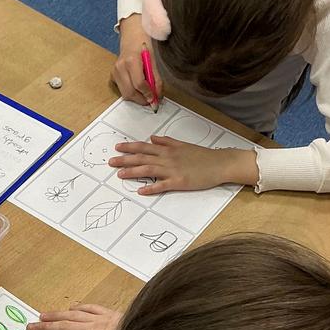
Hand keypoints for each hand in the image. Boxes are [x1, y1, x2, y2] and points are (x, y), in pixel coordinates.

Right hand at [26, 305, 120, 329]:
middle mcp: (94, 328)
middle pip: (64, 326)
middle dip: (46, 328)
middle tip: (30, 327)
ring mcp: (103, 319)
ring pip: (74, 315)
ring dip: (57, 315)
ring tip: (43, 315)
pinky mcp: (112, 314)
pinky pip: (91, 308)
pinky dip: (79, 307)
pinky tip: (72, 307)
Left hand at [108, 138, 258, 194]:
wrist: (219, 163)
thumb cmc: (202, 155)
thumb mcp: (183, 145)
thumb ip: (166, 141)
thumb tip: (153, 137)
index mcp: (168, 149)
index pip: (144, 147)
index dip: (130, 147)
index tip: (117, 147)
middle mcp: (167, 158)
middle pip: (142, 158)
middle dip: (125, 159)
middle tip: (110, 162)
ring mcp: (173, 170)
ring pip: (148, 170)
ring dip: (133, 172)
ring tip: (119, 175)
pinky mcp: (179, 182)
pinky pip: (162, 185)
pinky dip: (151, 188)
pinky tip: (141, 191)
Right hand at [112, 15, 162, 108]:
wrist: (132, 36)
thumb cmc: (143, 46)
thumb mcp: (152, 61)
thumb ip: (155, 79)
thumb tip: (157, 95)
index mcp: (131, 61)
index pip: (139, 84)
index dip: (148, 94)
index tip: (154, 99)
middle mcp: (120, 67)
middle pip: (130, 92)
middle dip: (141, 100)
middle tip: (150, 101)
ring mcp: (115, 71)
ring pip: (125, 94)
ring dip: (136, 97)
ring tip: (145, 95)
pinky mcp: (113, 75)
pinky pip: (122, 89)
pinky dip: (131, 92)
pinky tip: (137, 87)